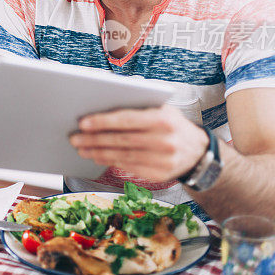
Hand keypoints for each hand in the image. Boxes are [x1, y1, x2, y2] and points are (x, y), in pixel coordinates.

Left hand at [69, 105, 209, 181]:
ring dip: (97, 152)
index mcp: (163, 119)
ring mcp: (162, 159)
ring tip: (81, 148)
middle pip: (121, 140)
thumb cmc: (173, 126)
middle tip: (75, 138)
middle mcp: (164, 140)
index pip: (126, 120)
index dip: (103, 122)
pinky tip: (97, 157)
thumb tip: (106, 100)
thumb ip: (139, 104)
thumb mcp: (163, 109)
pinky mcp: (159, 174)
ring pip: (122, 155)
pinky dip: (110, 162)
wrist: (199, 153)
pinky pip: (128, 167)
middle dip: (94, 139)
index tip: (83, 123)